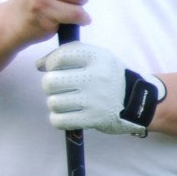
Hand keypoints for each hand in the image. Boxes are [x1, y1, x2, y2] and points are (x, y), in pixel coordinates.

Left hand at [37, 41, 166, 135]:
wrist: (137, 101)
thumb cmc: (109, 77)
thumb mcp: (98, 57)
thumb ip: (70, 55)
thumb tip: (38, 64)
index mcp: (97, 57)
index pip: (59, 57)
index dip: (50, 64)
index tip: (55, 69)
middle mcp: (96, 76)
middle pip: (51, 82)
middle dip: (50, 87)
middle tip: (60, 89)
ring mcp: (95, 99)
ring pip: (53, 102)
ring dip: (56, 103)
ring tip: (67, 103)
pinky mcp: (94, 118)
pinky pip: (59, 120)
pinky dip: (58, 119)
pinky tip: (67, 115)